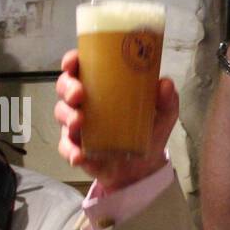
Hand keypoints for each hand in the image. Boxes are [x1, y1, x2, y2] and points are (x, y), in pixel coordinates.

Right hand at [54, 49, 178, 190]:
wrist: (146, 166)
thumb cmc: (148, 131)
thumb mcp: (164, 114)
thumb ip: (167, 99)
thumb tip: (165, 84)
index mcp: (102, 88)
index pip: (80, 69)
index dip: (72, 62)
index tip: (72, 63)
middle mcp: (85, 104)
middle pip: (65, 89)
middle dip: (67, 88)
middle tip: (78, 94)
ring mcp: (79, 127)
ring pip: (62, 115)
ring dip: (67, 116)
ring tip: (78, 121)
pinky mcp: (78, 149)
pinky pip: (67, 148)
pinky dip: (70, 150)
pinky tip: (79, 154)